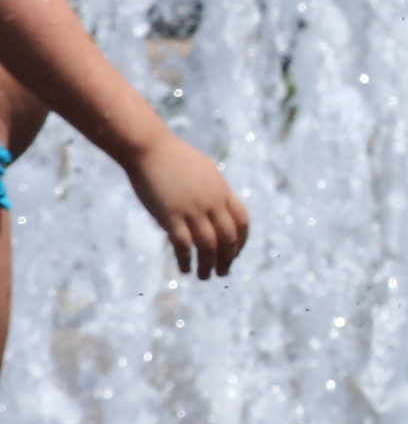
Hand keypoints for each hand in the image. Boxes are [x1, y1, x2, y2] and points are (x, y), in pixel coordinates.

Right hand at [126, 134, 245, 277]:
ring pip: (208, 246)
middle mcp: (212, 203)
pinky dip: (187, 260)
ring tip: (204, 276)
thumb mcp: (204, 172)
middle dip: (228, 258)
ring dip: (208, 264)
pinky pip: (183, 245)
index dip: (241, 240)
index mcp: (222, 191)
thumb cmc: (174, 157)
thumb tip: (217, 205)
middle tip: (223, 271)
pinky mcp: (170, 216)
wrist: (149, 147)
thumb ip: (213, 191)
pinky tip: (185, 269)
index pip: (242, 221)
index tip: (236, 252)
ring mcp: (192, 210)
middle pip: (228, 238)